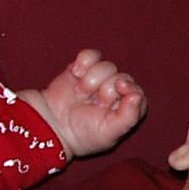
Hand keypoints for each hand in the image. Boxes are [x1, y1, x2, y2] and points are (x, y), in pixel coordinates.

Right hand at [19, 49, 146, 157]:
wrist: (51, 125)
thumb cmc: (83, 134)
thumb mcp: (109, 133)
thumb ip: (129, 117)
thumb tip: (137, 96)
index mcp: (127, 108)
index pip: (137, 91)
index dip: (130, 88)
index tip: (120, 88)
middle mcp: (116, 92)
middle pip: (122, 77)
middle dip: (106, 90)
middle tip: (93, 103)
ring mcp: (99, 79)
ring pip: (107, 66)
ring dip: (92, 79)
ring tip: (81, 94)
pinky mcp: (83, 68)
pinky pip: (91, 55)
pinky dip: (84, 61)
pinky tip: (76, 74)